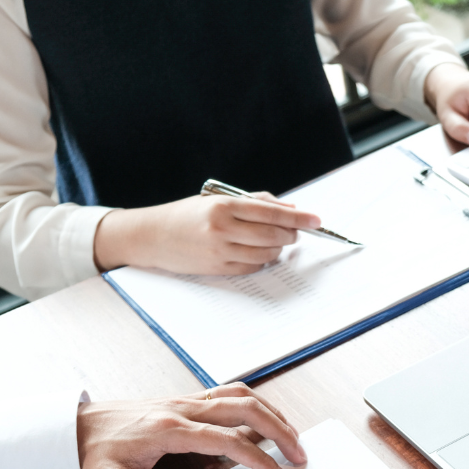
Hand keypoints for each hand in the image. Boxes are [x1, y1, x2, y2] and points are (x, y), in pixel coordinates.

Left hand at [75, 383, 306, 468]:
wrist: (71, 429)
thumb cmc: (93, 457)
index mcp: (170, 430)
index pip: (228, 441)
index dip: (259, 460)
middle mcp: (182, 409)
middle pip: (245, 409)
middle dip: (279, 430)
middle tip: (300, 455)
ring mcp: (185, 401)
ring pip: (240, 395)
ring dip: (271, 412)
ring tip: (291, 436)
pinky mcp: (184, 401)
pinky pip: (227, 393)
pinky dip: (254, 404)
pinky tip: (262, 419)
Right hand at [93, 192, 321, 274]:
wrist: (151, 236)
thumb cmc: (187, 215)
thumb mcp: (217, 199)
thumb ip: (254, 202)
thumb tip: (290, 207)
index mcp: (224, 206)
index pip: (272, 212)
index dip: (299, 217)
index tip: (317, 220)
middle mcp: (223, 229)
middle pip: (274, 234)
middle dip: (291, 233)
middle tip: (296, 231)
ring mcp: (221, 251)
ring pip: (267, 253)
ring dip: (278, 248)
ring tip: (274, 240)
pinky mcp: (218, 269)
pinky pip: (253, 267)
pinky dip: (262, 260)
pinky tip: (258, 252)